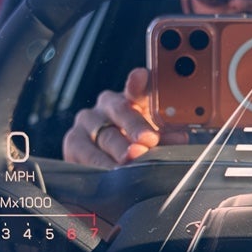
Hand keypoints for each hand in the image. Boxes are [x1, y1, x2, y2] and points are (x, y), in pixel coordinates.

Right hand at [63, 68, 184, 167]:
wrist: (112, 165)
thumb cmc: (140, 146)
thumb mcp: (158, 137)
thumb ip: (168, 133)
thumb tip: (179, 138)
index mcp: (133, 96)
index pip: (137, 85)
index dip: (139, 82)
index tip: (142, 77)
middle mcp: (108, 104)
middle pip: (120, 111)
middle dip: (135, 127)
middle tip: (148, 140)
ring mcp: (87, 123)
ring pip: (103, 136)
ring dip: (119, 151)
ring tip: (132, 161)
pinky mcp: (72, 144)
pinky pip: (85, 155)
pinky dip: (100, 166)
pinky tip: (111, 174)